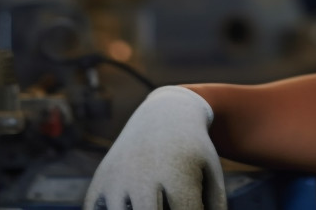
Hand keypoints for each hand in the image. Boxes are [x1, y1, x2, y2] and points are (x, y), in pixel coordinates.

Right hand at [83, 85, 227, 209]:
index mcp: (177, 176)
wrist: (164, 114)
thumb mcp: (211, 172)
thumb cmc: (193, 151)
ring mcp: (117, 180)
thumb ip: (216, 206)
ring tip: (149, 200)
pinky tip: (128, 206)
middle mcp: (143, 177)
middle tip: (166, 205)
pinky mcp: (100, 182)